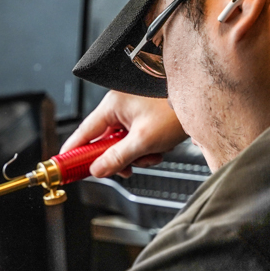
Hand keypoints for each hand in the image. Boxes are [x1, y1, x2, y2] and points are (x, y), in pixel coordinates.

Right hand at [62, 90, 187, 177]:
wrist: (205, 100)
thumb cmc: (176, 109)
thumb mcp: (143, 140)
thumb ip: (117, 158)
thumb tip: (98, 170)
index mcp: (113, 105)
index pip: (83, 132)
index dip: (73, 150)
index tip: (64, 163)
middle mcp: (121, 104)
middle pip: (106, 142)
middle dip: (118, 158)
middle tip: (126, 169)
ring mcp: (134, 110)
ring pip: (123, 143)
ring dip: (136, 155)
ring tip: (152, 154)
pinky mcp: (146, 116)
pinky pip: (136, 138)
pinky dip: (146, 148)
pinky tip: (159, 148)